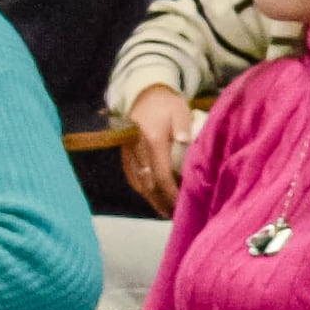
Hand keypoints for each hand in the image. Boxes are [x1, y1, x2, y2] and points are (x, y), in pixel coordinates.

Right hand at [122, 83, 198, 209]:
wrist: (144, 93)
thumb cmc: (167, 103)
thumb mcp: (180, 110)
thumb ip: (183, 126)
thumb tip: (185, 140)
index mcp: (151, 140)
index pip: (161, 174)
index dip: (171, 193)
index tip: (181, 205)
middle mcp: (137, 148)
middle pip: (149, 183)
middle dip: (162, 201)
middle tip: (175, 216)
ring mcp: (128, 151)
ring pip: (138, 181)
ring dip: (151, 198)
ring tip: (165, 212)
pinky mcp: (125, 151)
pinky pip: (131, 175)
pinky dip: (141, 188)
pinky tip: (151, 197)